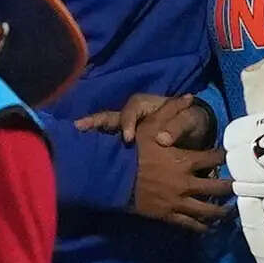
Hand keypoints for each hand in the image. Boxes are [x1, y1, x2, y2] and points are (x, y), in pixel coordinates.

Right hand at [76, 92, 214, 147]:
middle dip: (95, 121)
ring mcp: (124, 128)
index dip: (128, 122)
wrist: (190, 132)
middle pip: (110, 116)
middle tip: (78, 127)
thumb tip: (163, 140)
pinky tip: (82, 157)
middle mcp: (131, 114)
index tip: (128, 138)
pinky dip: (96, 149)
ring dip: (90, 134)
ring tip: (73, 139)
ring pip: (104, 130)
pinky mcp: (121, 142)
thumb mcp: (188, 121)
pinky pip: (106, 144)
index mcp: (146, 104)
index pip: (132, 109)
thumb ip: (177, 127)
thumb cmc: (188, 122)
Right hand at [131, 99, 231, 232]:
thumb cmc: (131, 151)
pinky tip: (210, 228)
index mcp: (185, 160)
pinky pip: (189, 223)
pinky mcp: (167, 215)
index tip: (236, 157)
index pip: (215, 158)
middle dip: (232, 187)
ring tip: (233, 211)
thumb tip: (189, 96)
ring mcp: (177, 201)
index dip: (227, 157)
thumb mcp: (149, 125)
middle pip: (218, 186)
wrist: (109, 178)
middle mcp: (185, 182)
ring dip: (222, 211)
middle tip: (244, 188)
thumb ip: (170, 110)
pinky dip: (202, 227)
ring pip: (207, 209)